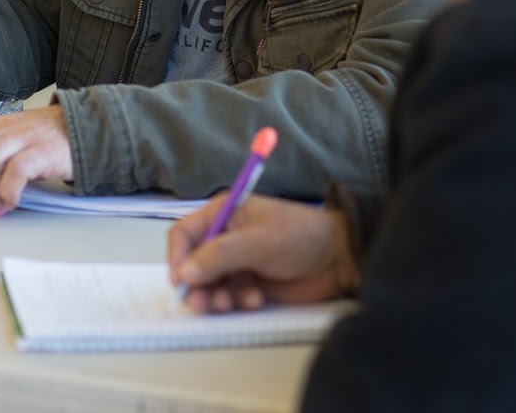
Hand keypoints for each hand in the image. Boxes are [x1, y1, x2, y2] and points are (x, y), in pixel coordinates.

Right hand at [167, 194, 357, 312]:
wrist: (338, 259)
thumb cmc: (300, 236)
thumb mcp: (257, 242)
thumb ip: (219, 256)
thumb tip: (184, 273)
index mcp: (222, 213)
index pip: (184, 234)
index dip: (178, 257)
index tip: (180, 281)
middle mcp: (225, 236)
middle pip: (193, 264)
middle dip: (197, 284)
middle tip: (205, 303)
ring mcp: (237, 261)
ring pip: (210, 283)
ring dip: (217, 296)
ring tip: (231, 302)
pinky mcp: (250, 281)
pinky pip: (230, 295)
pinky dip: (237, 300)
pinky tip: (256, 299)